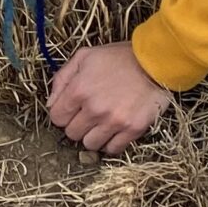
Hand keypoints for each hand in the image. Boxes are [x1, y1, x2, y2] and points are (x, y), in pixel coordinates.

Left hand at [46, 42, 171, 155]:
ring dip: (93, 136)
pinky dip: (111, 143)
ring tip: (102, 123)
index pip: (56, 118)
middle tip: (88, 115)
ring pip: (90, 144)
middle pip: (72, 133)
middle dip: (77, 125)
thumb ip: (62, 79)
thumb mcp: (84, 57)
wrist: (156, 62)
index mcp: (79, 90)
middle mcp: (94, 109)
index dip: (62, 114)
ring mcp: (114, 121)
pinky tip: (114, 131)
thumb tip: (51, 104)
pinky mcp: (133, 129)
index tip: (72, 110)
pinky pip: (113, 149)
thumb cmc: (119, 57)